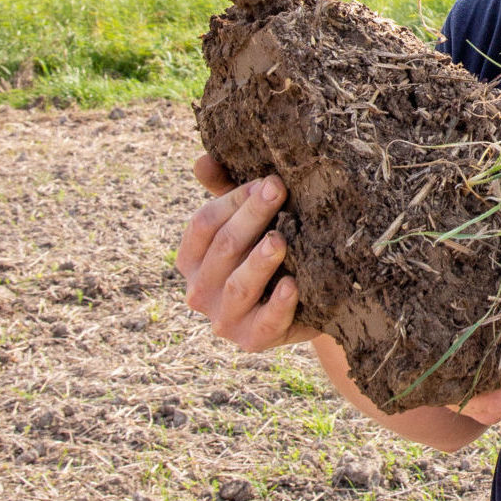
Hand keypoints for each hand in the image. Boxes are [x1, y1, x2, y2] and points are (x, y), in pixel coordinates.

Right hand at [178, 155, 318, 351]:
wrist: (307, 302)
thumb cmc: (272, 253)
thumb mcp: (250, 223)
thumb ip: (225, 192)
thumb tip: (202, 160)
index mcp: (192, 260)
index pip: (203, 224)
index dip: (232, 200)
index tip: (266, 180)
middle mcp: (200, 291)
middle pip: (224, 247)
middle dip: (252, 216)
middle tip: (278, 190)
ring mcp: (224, 319)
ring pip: (239, 285)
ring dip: (260, 261)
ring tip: (280, 240)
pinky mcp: (253, 340)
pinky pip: (266, 322)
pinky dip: (278, 304)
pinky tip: (293, 285)